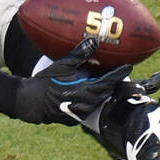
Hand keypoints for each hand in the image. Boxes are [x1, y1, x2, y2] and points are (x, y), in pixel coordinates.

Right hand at [12, 37, 132, 124]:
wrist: (30, 103)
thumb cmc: (44, 83)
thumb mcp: (61, 66)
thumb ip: (79, 54)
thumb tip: (93, 40)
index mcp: (84, 91)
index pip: (107, 82)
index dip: (119, 75)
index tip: (128, 67)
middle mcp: (85, 104)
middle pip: (107, 94)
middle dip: (116, 85)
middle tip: (125, 76)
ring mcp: (81, 113)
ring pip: (99, 102)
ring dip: (106, 93)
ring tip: (113, 85)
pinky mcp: (75, 118)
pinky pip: (90, 108)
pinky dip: (95, 100)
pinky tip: (95, 95)